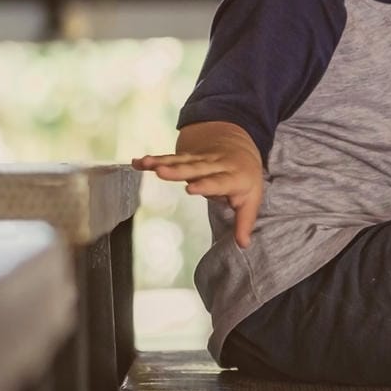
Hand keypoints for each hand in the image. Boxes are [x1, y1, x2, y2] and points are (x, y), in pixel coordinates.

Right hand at [133, 149, 264, 247]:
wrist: (241, 146)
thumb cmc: (245, 179)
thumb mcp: (252, 199)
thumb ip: (245, 222)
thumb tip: (243, 245)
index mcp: (233, 177)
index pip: (218, 182)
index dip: (206, 185)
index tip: (190, 188)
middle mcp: (215, 165)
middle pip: (196, 168)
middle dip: (178, 171)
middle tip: (161, 172)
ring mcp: (201, 159)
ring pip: (180, 161)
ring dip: (162, 162)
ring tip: (145, 164)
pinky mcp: (189, 156)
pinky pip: (171, 158)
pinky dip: (155, 160)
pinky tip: (139, 162)